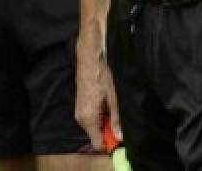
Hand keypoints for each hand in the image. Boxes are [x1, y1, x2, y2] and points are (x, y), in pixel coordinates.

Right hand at [75, 30, 119, 151]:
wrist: (89, 58)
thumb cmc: (102, 75)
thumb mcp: (114, 98)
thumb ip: (117, 119)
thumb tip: (120, 136)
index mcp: (88, 118)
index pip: (98, 143)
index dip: (110, 143)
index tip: (121, 137)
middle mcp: (81, 118)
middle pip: (96, 135)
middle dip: (109, 132)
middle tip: (120, 121)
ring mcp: (80, 112)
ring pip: (94, 126)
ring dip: (105, 122)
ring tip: (114, 108)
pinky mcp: (81, 106)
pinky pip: (92, 118)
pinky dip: (101, 116)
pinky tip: (107, 104)